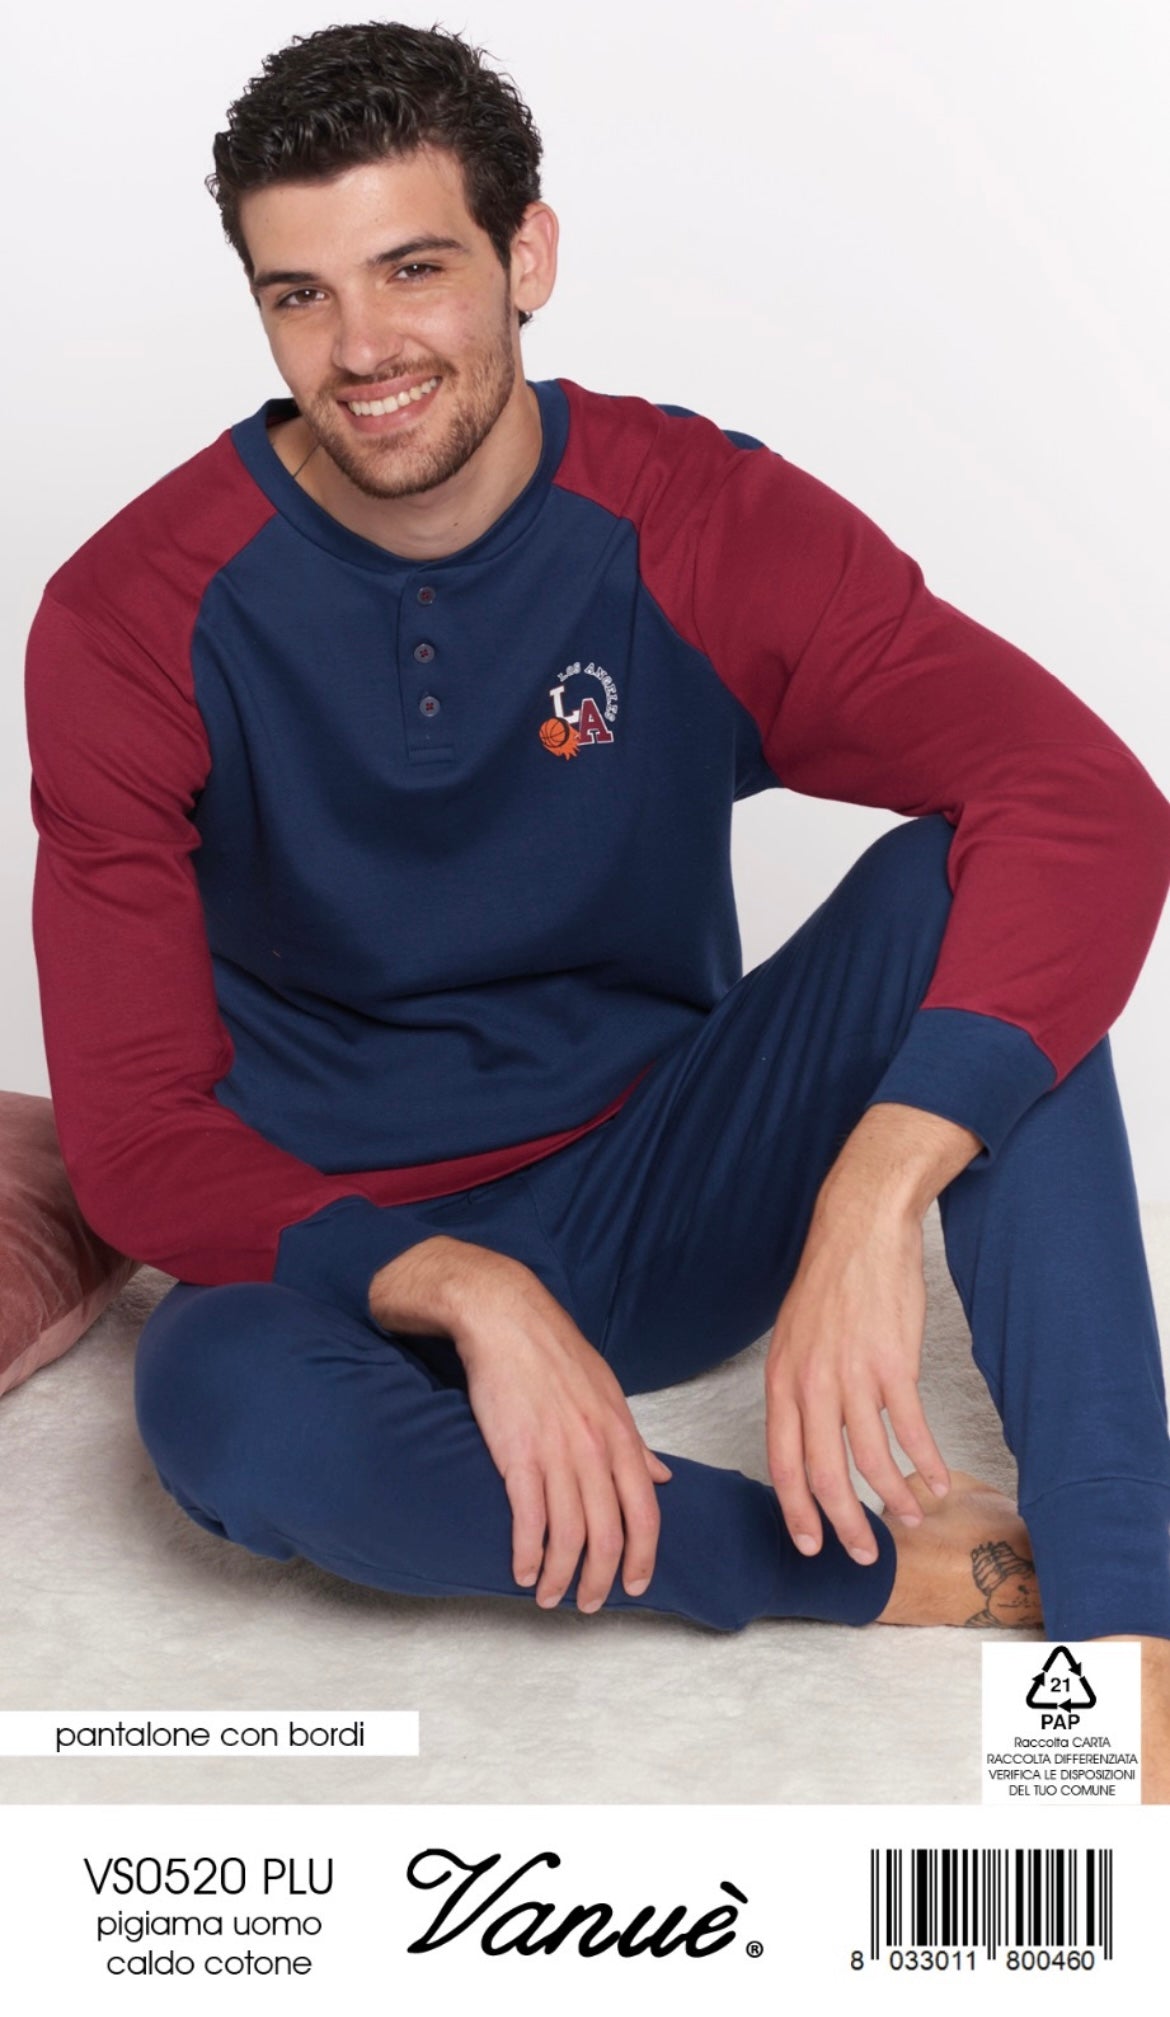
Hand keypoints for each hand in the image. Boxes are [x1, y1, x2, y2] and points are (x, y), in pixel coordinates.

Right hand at [370, 1237, 671, 1611]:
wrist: (506, 1319)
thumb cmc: (555, 1355)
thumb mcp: (609, 1395)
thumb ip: (635, 1443)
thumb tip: (663, 1477)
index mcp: (621, 1436)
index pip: (646, 1512)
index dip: (643, 1556)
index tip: (635, 1585)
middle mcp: (595, 1449)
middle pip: (608, 1533)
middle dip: (600, 1579)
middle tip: (589, 1605)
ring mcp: (557, 1453)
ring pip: (569, 1535)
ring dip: (561, 1576)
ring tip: (550, 1597)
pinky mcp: (517, 1455)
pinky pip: (529, 1519)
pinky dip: (528, 1553)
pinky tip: (523, 1571)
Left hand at [764, 1190, 948, 1563]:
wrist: (859, 1229)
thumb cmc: (830, 1281)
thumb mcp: (793, 1336)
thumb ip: (798, 1386)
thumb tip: (807, 1432)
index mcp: (781, 1380)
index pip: (782, 1462)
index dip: (796, 1509)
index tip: (810, 1544)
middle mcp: (811, 1384)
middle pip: (822, 1473)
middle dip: (844, 1523)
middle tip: (864, 1554)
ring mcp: (852, 1374)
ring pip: (869, 1459)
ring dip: (893, 1498)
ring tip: (910, 1519)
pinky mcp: (893, 1363)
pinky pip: (910, 1428)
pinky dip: (925, 1462)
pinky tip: (937, 1481)